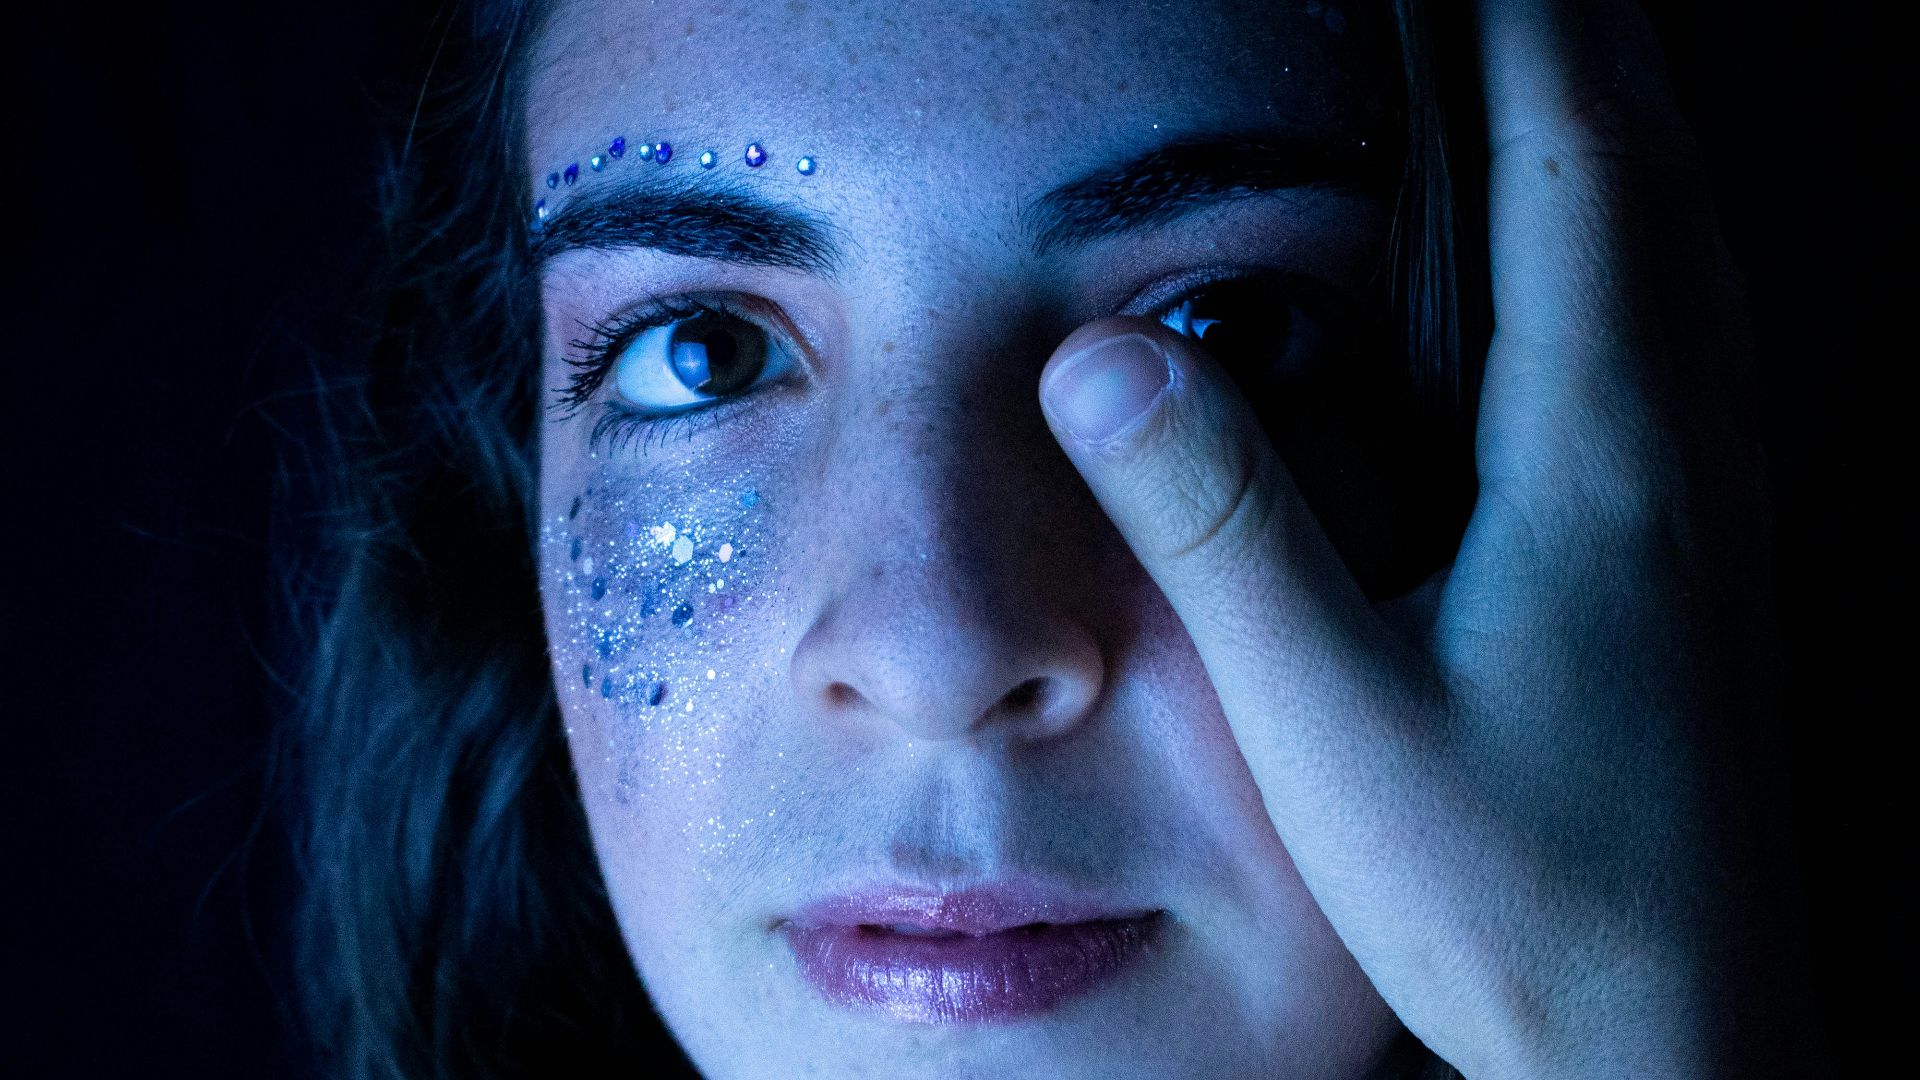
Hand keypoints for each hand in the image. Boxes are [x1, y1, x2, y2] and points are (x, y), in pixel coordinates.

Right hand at [1036, 1, 1774, 1076]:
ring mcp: (1710, 492)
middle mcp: (1683, 442)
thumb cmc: (1519, 892)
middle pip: (1643, 164)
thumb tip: (1102, 355)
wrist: (1691, 1035)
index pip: (1568, 160)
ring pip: (1679, 236)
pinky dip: (1632, 220)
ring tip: (1537, 48)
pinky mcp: (1702, 546)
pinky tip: (1595, 247)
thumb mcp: (1335, 722)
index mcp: (1603, 452)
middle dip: (1566, 33)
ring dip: (1609, 114)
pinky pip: (1681, 318)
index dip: (1510, 19)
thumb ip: (1223, 527)